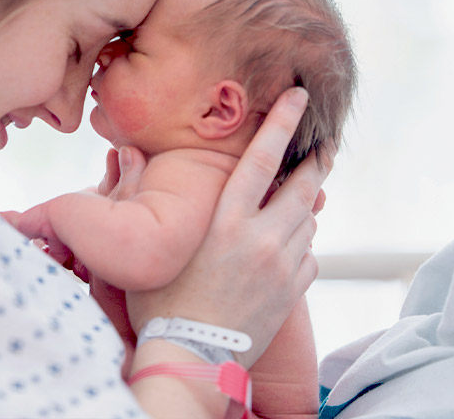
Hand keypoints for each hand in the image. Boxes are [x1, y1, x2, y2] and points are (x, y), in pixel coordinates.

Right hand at [124, 87, 331, 366]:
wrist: (190, 356)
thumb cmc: (162, 300)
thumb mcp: (150, 242)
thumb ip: (139, 194)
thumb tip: (125, 152)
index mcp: (226, 221)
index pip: (261, 159)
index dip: (282, 124)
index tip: (299, 97)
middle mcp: (261, 238)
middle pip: (301, 186)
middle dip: (317, 160)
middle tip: (327, 142)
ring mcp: (282, 266)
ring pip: (308, 221)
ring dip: (306, 204)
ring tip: (303, 194)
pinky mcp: (292, 293)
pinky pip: (308, 257)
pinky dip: (302, 244)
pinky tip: (288, 244)